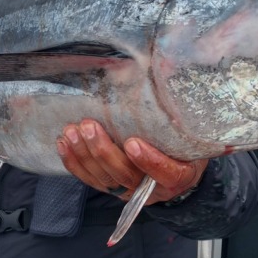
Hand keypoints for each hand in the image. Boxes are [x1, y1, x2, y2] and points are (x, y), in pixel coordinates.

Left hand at [57, 119, 207, 203]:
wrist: (179, 171)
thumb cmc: (186, 146)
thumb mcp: (193, 133)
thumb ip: (179, 111)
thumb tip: (167, 67)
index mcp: (179, 176)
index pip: (165, 173)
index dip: (149, 161)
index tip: (133, 143)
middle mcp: (153, 189)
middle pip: (125, 175)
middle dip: (103, 151)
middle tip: (90, 126)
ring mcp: (130, 191)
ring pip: (104, 179)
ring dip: (84, 155)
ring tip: (72, 131)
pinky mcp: (113, 189)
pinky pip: (91, 181)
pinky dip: (75, 164)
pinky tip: (64, 144)